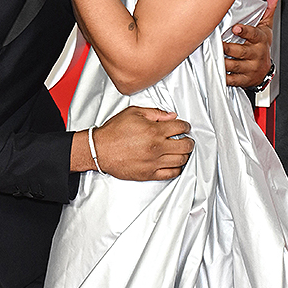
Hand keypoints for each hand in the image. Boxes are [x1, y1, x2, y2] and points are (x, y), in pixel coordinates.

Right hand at [73, 107, 193, 180]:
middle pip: (185, 145)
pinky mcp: (149, 174)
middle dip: (188, 141)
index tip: (184, 127)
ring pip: (181, 160)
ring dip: (184, 154)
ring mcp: (154, 162)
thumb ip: (155, 113)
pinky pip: (171, 173)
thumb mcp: (134, 112)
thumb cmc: (113, 132)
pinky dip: (177, 168)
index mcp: (154, 130)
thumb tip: (171, 116)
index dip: (185, 126)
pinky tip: (173, 163)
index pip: (181, 127)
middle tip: (186, 139)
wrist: (99, 150)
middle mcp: (157, 147)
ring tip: (180, 151)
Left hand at [223, 0, 278, 87]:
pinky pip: (233, 79)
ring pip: (235, 66)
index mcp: (260, 40)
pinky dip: (225, 77)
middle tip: (218, 44)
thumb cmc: (261, 47)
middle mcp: (256, 54)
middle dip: (229, 48)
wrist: (264, 71)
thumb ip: (267, 11)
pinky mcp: (244, 79)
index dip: (245, 31)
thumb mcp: (265, 29)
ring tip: (215, 57)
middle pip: (241, 52)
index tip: (236, 28)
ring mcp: (250, 68)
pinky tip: (218, 72)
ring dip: (224, 62)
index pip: (254, 35)